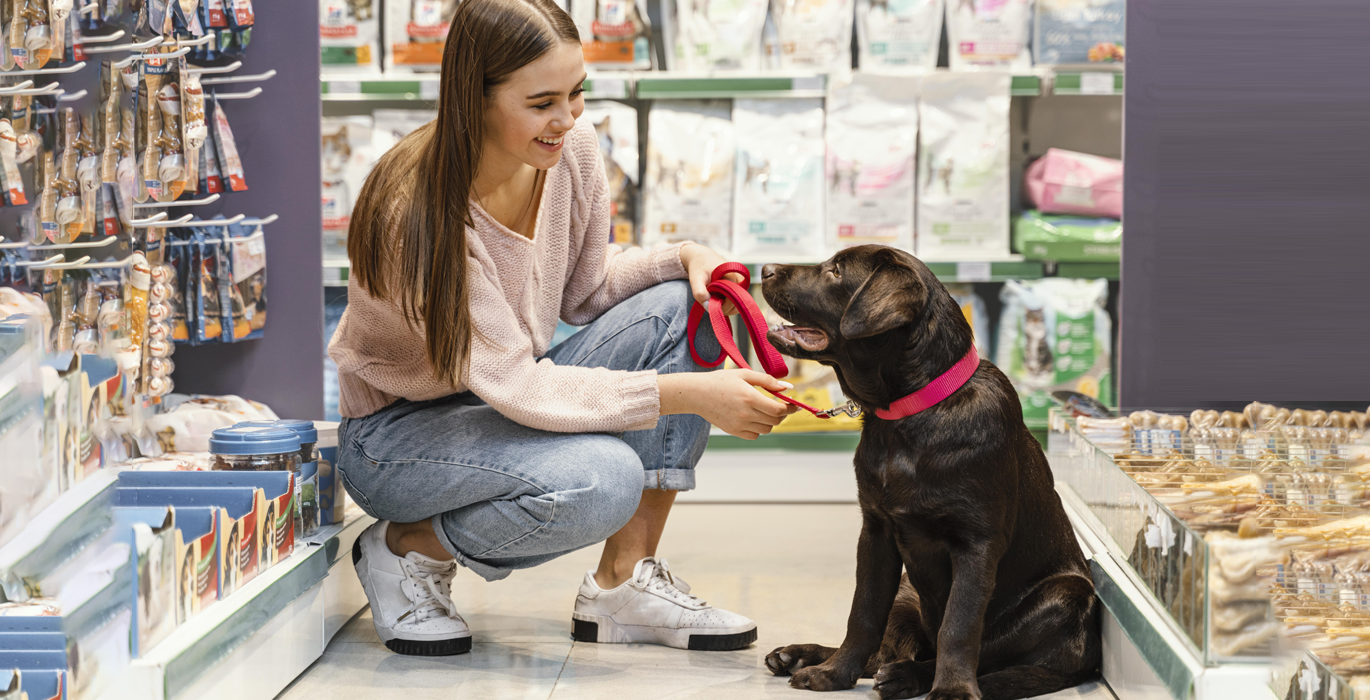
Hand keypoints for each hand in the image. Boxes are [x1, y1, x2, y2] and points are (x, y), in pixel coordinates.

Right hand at [659, 370, 799, 439]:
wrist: (697, 394)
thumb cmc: (721, 381)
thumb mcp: (745, 374)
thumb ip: (768, 380)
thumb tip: (788, 387)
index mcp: (750, 397)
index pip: (779, 409)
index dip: (790, 408)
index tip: (793, 404)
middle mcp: (746, 414)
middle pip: (775, 421)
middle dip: (783, 414)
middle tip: (782, 405)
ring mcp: (739, 425)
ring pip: (766, 429)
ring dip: (771, 421)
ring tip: (767, 411)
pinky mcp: (733, 431)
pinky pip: (754, 435)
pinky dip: (759, 429)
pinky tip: (755, 418)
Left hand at [679, 243, 743, 314]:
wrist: (702, 256)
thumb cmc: (699, 267)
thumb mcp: (695, 279)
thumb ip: (700, 293)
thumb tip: (708, 307)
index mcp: (733, 277)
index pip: (733, 301)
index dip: (722, 307)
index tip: (710, 304)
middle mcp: (740, 281)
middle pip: (737, 304)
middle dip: (722, 307)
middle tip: (709, 301)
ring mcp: (740, 284)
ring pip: (736, 304)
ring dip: (724, 306)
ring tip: (712, 297)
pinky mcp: (738, 287)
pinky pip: (734, 301)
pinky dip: (725, 303)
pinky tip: (716, 297)